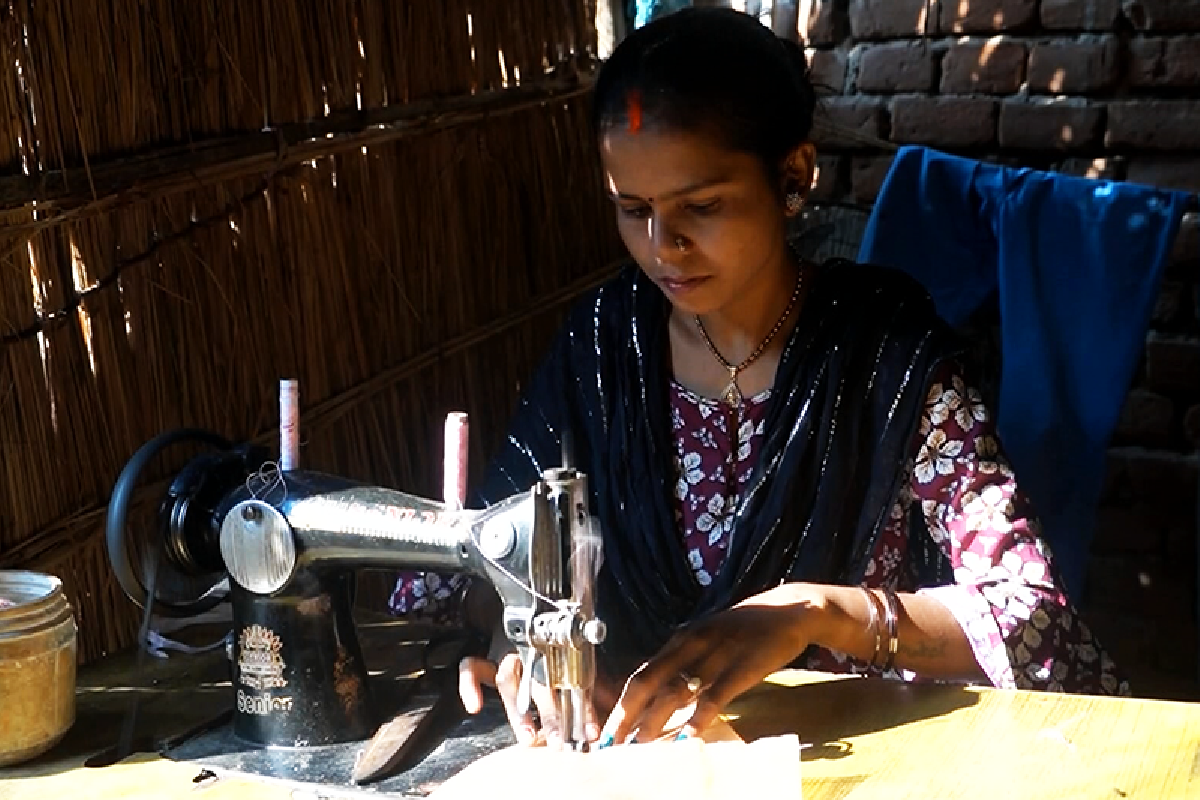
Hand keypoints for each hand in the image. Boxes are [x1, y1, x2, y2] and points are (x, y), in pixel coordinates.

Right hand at [458, 651, 620, 747]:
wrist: (520, 614)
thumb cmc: (550, 644)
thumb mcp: (572, 662)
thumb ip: (586, 687)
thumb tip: (597, 722)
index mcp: (557, 652)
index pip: (572, 680)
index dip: (583, 707)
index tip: (589, 731)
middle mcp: (531, 653)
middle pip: (540, 682)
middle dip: (550, 713)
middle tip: (559, 740)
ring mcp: (506, 655)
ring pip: (508, 679)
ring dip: (518, 711)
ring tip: (528, 736)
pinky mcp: (485, 660)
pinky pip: (471, 668)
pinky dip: (469, 686)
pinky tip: (474, 705)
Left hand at [599, 584, 818, 745]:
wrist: (788, 611)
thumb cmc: (745, 630)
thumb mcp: (707, 640)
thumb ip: (685, 663)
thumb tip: (659, 697)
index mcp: (681, 639)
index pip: (641, 674)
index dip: (621, 704)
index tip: (607, 729)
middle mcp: (691, 645)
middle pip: (648, 682)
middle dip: (626, 715)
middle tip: (611, 743)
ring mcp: (715, 655)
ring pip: (675, 691)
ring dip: (653, 721)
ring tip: (638, 746)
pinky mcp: (741, 667)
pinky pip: (714, 697)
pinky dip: (697, 719)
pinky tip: (686, 738)